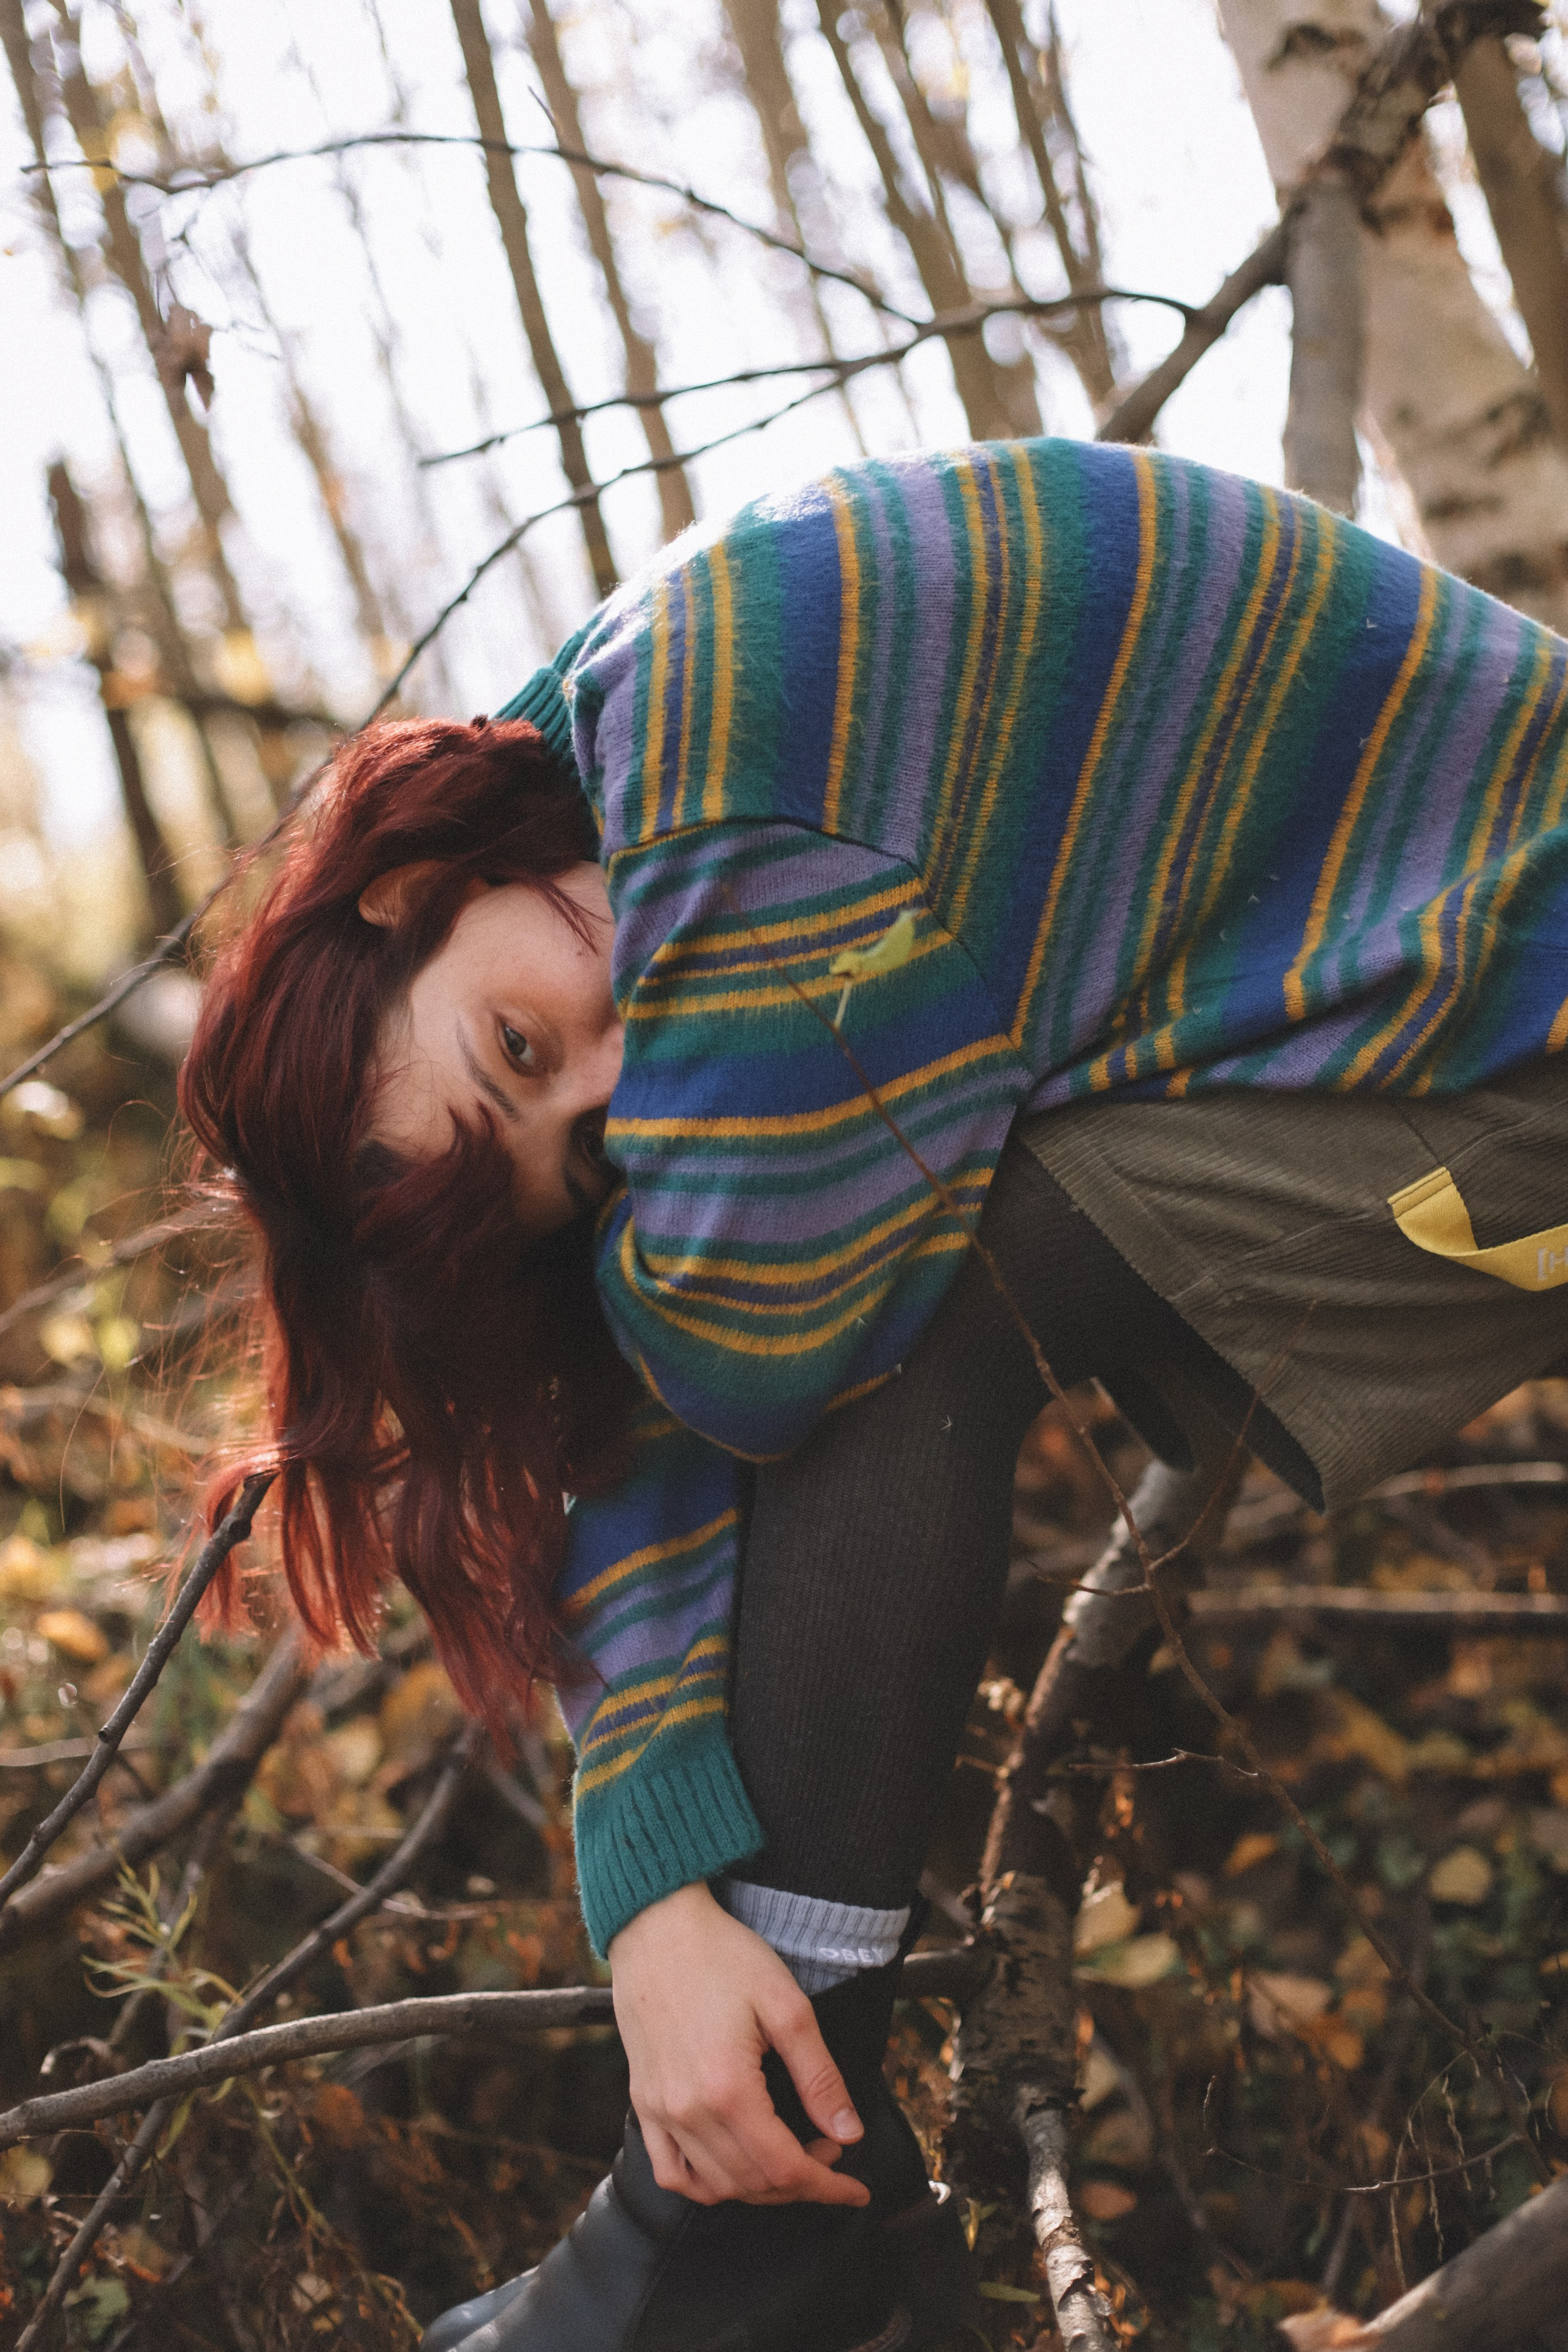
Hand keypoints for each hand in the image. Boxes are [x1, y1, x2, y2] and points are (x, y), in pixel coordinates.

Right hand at [609, 1881, 869, 2208]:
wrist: (657, 1925)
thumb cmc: (722, 1954)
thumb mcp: (787, 2005)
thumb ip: (819, 2076)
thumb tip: (848, 2132)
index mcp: (728, 2089)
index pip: (785, 2169)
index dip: (828, 2186)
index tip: (856, 2189)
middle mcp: (688, 2111)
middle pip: (753, 2183)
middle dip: (801, 2183)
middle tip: (830, 2152)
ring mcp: (659, 2110)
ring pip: (715, 2185)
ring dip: (760, 2186)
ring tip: (789, 2155)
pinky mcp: (643, 2101)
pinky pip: (670, 2172)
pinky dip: (704, 2184)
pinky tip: (731, 2167)